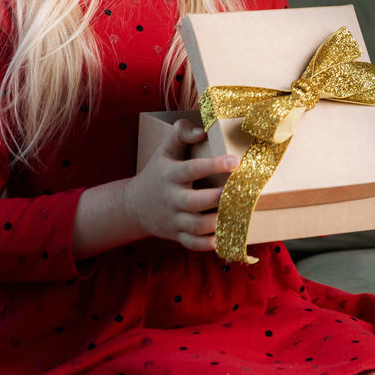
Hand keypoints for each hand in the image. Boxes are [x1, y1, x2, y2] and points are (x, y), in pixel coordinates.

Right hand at [123, 118, 237, 250]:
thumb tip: (203, 131)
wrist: (134, 206)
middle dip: (217, 198)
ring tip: (238, 214)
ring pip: (196, 226)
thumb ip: (181, 133)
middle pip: (194, 202)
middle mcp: (172, 198)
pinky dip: (209, 244)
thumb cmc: (158, 173)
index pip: (191, 169)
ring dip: (218, 222)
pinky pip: (193, 244)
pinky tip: (227, 236)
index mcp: (170, 175)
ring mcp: (174, 219)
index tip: (235, 160)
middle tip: (240, 191)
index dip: (213, 165)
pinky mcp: (177, 235)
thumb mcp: (164, 149)